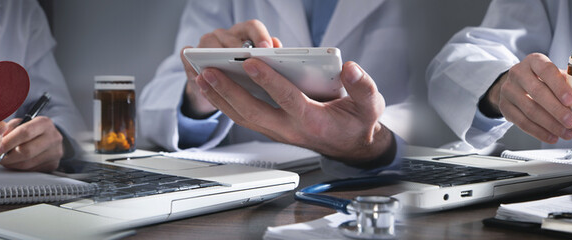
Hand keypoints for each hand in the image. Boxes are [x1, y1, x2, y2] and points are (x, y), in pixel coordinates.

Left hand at [0, 117, 63, 171]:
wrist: (50, 138)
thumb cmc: (32, 130)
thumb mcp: (21, 123)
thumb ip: (9, 129)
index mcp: (44, 123)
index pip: (25, 132)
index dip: (8, 141)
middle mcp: (53, 137)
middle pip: (26, 151)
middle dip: (8, 156)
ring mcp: (55, 152)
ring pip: (27, 163)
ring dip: (11, 163)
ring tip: (4, 159)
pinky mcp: (53, 164)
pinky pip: (30, 170)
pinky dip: (19, 167)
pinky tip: (14, 162)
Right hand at [180, 19, 282, 117]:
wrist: (217, 92)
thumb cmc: (242, 79)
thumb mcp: (258, 71)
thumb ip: (269, 60)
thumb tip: (277, 48)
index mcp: (244, 34)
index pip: (253, 27)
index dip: (260, 37)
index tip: (266, 50)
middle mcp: (224, 35)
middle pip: (231, 38)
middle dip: (239, 53)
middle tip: (248, 68)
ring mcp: (205, 44)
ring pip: (209, 45)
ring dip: (216, 60)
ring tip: (226, 76)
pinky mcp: (188, 55)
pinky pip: (188, 55)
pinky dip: (195, 66)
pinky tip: (205, 81)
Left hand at [195, 59, 393, 164]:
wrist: (352, 147)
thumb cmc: (358, 122)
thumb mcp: (370, 105)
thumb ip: (362, 86)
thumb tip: (350, 68)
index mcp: (314, 121)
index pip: (288, 99)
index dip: (270, 81)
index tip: (253, 62)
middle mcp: (291, 129)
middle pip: (254, 111)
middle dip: (230, 91)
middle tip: (209, 71)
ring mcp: (278, 131)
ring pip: (244, 117)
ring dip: (220, 98)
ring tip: (201, 76)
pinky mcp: (271, 129)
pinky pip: (243, 117)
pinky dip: (225, 103)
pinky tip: (211, 87)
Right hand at [486, 53, 571, 143]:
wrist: (515, 85)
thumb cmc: (540, 80)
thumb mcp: (553, 75)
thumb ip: (567, 84)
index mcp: (534, 61)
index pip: (546, 70)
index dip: (559, 86)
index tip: (571, 100)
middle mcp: (518, 73)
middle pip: (537, 92)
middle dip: (556, 110)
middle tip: (571, 122)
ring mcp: (508, 90)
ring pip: (530, 110)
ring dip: (550, 124)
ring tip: (565, 132)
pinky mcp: (504, 106)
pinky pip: (522, 122)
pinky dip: (539, 132)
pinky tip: (551, 136)